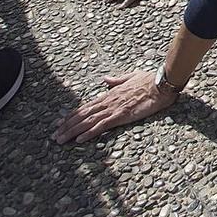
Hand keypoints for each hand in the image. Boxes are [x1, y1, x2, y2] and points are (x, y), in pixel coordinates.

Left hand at [53, 69, 176, 143]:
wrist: (161, 83)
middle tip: (55, 135)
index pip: (87, 106)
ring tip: (60, 139)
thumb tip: (105, 79)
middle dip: (67, 125)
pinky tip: (79, 139)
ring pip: (88, 121)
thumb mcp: (131, 76)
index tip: (62, 122)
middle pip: (83, 115)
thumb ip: (117, 80)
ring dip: (72, 131)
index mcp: (110, 94)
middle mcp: (108, 101)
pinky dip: (89, 132)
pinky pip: (102, 126)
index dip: (73, 115)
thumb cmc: (149, 79)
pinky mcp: (121, 116)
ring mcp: (113, 109)